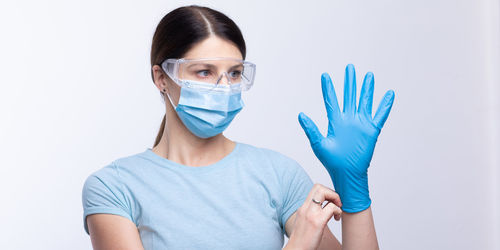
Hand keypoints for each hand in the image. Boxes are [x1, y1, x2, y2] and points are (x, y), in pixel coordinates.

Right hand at [286, 184, 341, 249]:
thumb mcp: (304, 221)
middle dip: (332, 192)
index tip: (332, 202)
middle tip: (336, 204)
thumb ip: (311, 212)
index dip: (327, 191)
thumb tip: (324, 207)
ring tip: (338, 210)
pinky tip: (337, 218)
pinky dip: (338, 211)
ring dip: (335, 198)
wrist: (296, 249)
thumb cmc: (302, 239)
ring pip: (324, 192)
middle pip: (319, 186)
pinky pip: (331, 208)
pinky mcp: (317, 222)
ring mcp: (311, 214)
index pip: (315, 188)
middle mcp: (306, 208)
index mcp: (303, 207)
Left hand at [298, 64, 394, 212]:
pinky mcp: (372, 130)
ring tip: (368, 75)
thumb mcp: (318, 144)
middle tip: (349, 68)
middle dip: (349, 82)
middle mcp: (348, 119)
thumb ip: (310, 129)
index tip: (324, 75)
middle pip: (349, 96)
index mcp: (335, 121)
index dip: (328, 88)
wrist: (347, 173)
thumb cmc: (331, 161)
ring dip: (367, 89)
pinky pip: (380, 115)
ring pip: (365, 101)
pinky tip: (389, 94)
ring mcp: (361, 123)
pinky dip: (385, 105)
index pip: (331, 100)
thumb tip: (300, 115)